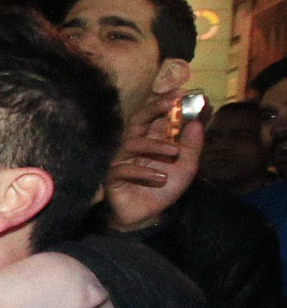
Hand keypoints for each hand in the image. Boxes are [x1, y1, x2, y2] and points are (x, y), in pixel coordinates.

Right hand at [103, 92, 202, 233]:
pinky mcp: (111, 176)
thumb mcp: (186, 168)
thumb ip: (192, 147)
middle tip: (171, 103)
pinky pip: (123, 169)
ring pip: (131, 142)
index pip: (157, 115)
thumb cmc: (163, 187)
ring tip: (174, 153)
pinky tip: (160, 179)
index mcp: (152, 138)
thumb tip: (196, 124)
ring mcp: (121, 159)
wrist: (147, 215)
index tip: (183, 92)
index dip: (167, 102)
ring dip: (154, 145)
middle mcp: (134, 144)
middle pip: (137, 119)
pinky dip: (143, 173)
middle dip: (153, 109)